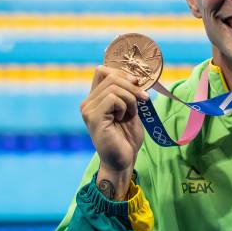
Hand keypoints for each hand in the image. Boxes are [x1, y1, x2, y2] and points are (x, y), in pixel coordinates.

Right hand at [80, 66, 148, 184]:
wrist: (124, 159)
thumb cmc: (127, 137)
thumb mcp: (130, 109)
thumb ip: (127, 92)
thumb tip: (134, 75)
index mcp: (95, 98)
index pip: (103, 70)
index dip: (122, 73)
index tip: (137, 84)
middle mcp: (88, 102)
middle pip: (111, 76)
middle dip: (132, 86)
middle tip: (143, 100)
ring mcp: (88, 109)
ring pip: (114, 86)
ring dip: (131, 98)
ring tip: (131, 113)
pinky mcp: (93, 117)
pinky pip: (113, 98)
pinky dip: (125, 106)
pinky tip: (123, 118)